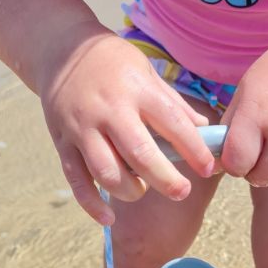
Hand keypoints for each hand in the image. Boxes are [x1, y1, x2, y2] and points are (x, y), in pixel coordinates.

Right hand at [38, 29, 215, 223]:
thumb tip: (206, 132)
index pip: (172, 123)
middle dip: (165, 179)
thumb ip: (174, 105)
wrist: (59, 49)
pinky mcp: (62, 142)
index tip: (208, 167)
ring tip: (142, 190)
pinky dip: (92, 204)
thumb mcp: (147, 74)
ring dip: (129, 190)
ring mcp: (82, 127)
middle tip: (182, 192)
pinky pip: (77, 181)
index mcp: (136, 90)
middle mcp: (109, 109)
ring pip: (107, 172)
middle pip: (140, 154)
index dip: (194, 149)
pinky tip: (109, 218)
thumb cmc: (113, 65)